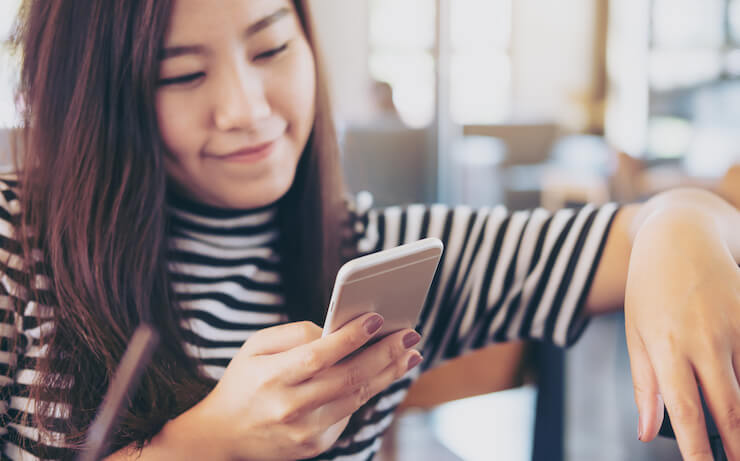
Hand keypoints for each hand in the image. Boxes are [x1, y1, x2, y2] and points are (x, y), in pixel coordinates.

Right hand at [177, 314, 421, 460]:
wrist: (222, 435)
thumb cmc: (244, 381)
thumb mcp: (255, 346)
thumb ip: (296, 334)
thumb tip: (337, 331)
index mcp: (272, 377)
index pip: (318, 355)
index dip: (350, 338)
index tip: (378, 319)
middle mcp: (289, 407)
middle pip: (348, 379)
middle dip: (385, 354)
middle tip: (411, 335)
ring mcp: (304, 431)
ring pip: (357, 398)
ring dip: (388, 373)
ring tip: (409, 353)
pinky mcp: (315, 445)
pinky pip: (349, 413)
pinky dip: (368, 391)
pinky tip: (385, 373)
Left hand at [625, 208, 739, 459]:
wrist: (679, 237)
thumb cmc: (649, 290)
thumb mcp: (636, 334)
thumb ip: (645, 385)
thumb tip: (645, 432)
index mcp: (667, 347)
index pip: (687, 412)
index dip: (699, 450)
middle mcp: (705, 340)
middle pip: (732, 409)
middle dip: (738, 446)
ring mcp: (736, 327)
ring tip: (739, 436)